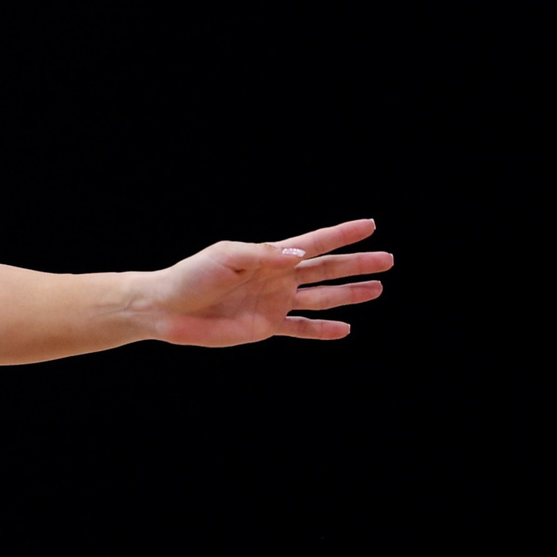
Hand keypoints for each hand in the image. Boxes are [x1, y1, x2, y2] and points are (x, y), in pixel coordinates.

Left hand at [135, 218, 391, 347]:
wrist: (168, 309)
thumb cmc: (192, 275)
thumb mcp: (227, 257)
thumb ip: (264, 256)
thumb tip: (300, 254)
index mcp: (269, 255)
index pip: (315, 243)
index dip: (342, 234)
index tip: (370, 225)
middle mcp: (277, 276)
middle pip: (327, 269)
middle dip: (357, 265)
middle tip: (387, 260)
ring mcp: (274, 302)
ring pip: (321, 297)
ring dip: (348, 294)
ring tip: (377, 290)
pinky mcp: (266, 326)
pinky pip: (301, 328)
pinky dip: (323, 330)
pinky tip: (345, 329)